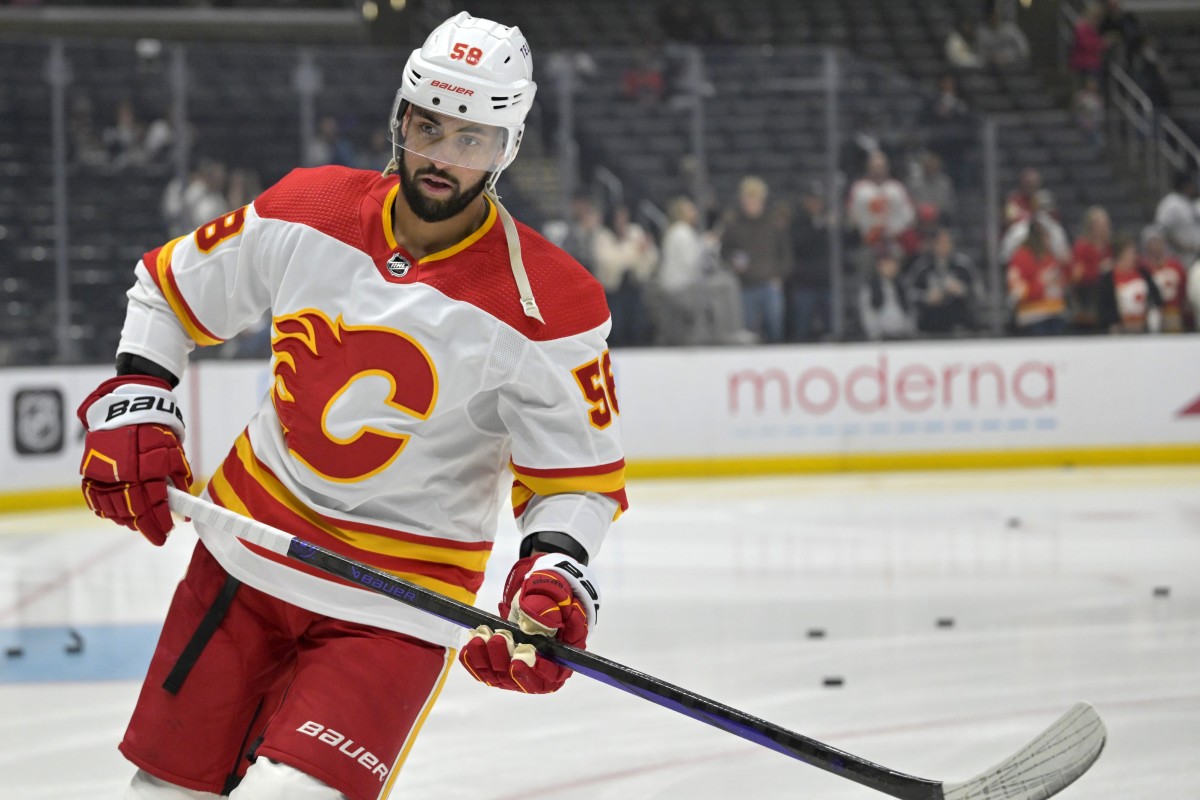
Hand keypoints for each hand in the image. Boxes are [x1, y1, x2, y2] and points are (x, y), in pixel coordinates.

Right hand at [78, 375, 191, 544]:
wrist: (126, 409)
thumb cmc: (155, 431)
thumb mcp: (174, 453)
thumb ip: (179, 479)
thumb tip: (184, 506)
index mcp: (145, 469)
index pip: (153, 505)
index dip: (160, 522)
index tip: (168, 533)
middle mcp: (122, 475)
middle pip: (132, 511)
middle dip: (146, 526)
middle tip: (158, 535)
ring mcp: (103, 474)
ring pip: (113, 508)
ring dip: (128, 520)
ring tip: (140, 524)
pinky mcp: (90, 472)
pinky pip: (96, 499)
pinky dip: (106, 510)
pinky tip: (118, 515)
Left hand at [459, 553, 598, 693]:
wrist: (537, 599)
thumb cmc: (553, 600)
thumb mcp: (556, 598)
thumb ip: (550, 608)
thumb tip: (539, 620)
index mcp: (560, 659)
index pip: (553, 675)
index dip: (540, 670)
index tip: (525, 657)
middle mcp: (539, 673)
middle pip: (522, 680)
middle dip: (506, 660)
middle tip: (499, 637)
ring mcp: (517, 671)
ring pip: (500, 676)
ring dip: (487, 657)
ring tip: (482, 635)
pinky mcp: (498, 668)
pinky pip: (483, 670)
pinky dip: (474, 659)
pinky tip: (472, 643)